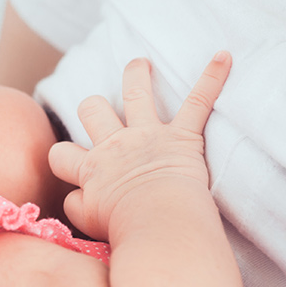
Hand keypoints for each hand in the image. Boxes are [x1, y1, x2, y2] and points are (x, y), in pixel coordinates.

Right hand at [48, 52, 230, 239]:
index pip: (61, 154)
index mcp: (91, 169)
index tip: (70, 166)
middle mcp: (115, 145)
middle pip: (92, 110)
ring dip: (137, 75)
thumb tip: (76, 196)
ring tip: (139, 65)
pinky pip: (198, 101)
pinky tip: (223, 57)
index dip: (63, 159)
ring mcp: (148, 136)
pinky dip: (212, 79)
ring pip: (135, 92)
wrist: (159, 223)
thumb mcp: (87, 222)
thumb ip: (77, 205)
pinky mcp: (183, 136)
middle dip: (93, 107)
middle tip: (97, 108)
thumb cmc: (125, 229)